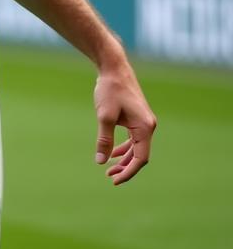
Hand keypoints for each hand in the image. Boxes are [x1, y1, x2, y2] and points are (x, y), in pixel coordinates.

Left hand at [93, 60, 156, 184]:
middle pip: (139, 155)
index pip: (140, 158)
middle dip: (125, 167)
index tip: (115, 180)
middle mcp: (148, 126)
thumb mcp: (104, 116)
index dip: (128, 172)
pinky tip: (113, 153)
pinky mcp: (137, 118)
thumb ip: (104, 140)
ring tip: (109, 168)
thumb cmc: (110, 90)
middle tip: (110, 177)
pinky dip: (124, 147)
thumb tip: (100, 161)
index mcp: (145, 128)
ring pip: (136, 147)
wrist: (113, 68)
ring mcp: (143, 122)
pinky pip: (133, 139)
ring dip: (124, 158)